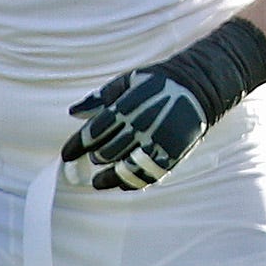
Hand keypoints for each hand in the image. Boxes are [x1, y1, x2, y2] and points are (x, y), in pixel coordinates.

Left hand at [63, 61, 208, 189]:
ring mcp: (158, 142)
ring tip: (97, 182)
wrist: (198, 87)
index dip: (78, 145)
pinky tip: (122, 185)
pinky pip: (149, 175)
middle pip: (108, 151)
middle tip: (90, 160)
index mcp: (128, 106)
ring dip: (109, 178)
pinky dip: (133, 182)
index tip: (67, 154)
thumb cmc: (158, 82)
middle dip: (95, 157)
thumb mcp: (128, 80)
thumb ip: (101, 97)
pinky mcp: (173, 154)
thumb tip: (73, 112)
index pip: (95, 131)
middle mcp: (142, 125)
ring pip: (126, 168)